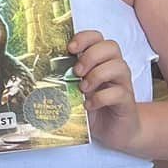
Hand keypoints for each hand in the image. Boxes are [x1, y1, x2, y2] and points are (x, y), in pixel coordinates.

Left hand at [70, 30, 140, 152]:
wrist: (114, 130)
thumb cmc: (92, 107)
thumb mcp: (75, 90)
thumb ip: (66, 79)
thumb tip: (41, 72)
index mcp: (100, 61)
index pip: (97, 37)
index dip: (85, 38)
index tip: (70, 49)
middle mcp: (114, 68)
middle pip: (110, 47)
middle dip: (90, 56)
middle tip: (77, 72)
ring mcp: (122, 84)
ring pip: (118, 66)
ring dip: (97, 75)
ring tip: (82, 89)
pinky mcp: (127, 101)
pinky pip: (119, 92)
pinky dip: (101, 98)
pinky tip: (89, 105)